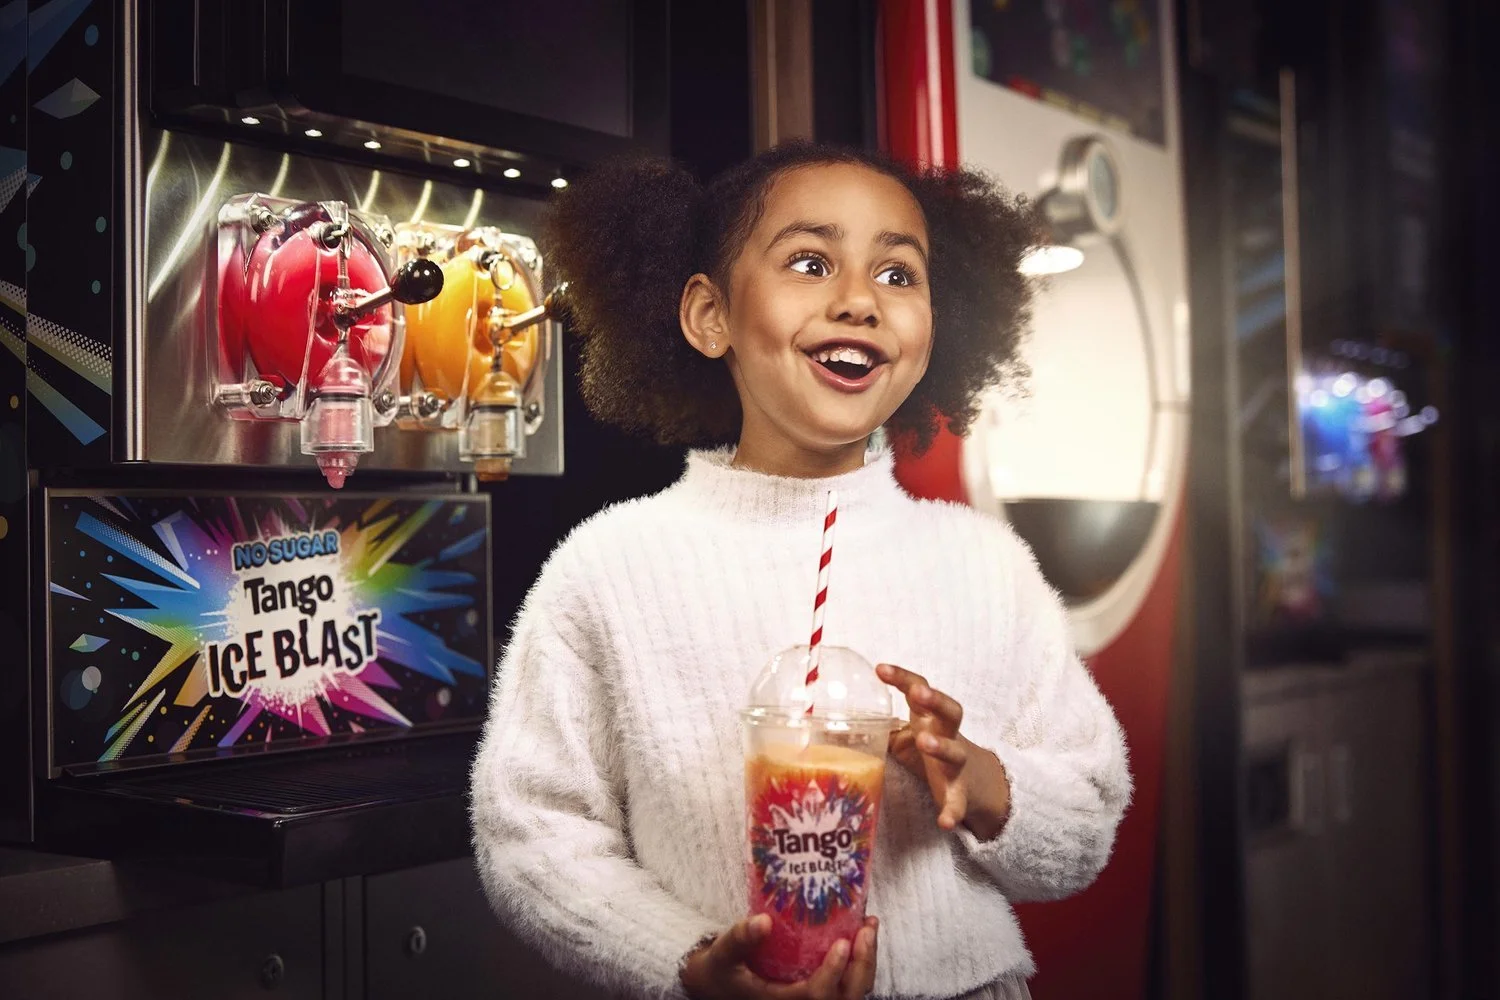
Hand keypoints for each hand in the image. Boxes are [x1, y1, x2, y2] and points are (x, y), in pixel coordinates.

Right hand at [679, 913, 878, 999]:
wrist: (720, 984)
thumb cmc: (722, 970)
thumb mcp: (723, 954)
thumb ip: (740, 939)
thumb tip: (762, 921)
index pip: (816, 996)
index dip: (833, 973)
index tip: (842, 943)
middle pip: (845, 999)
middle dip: (862, 966)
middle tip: (867, 930)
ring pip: (853, 993)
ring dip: (866, 963)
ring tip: (870, 927)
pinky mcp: (819, 991)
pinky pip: (849, 985)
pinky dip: (860, 963)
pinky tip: (863, 934)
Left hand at [877, 662, 1011, 839]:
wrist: (972, 780)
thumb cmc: (930, 748)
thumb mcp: (907, 734)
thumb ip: (880, 728)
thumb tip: (833, 727)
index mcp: (931, 718)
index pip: (920, 689)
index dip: (903, 677)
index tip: (880, 669)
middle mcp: (948, 734)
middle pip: (951, 710)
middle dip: (935, 700)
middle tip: (917, 695)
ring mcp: (956, 765)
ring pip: (955, 752)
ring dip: (942, 746)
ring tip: (925, 742)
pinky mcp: (960, 793)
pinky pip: (958, 803)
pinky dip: (952, 811)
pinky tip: (943, 822)